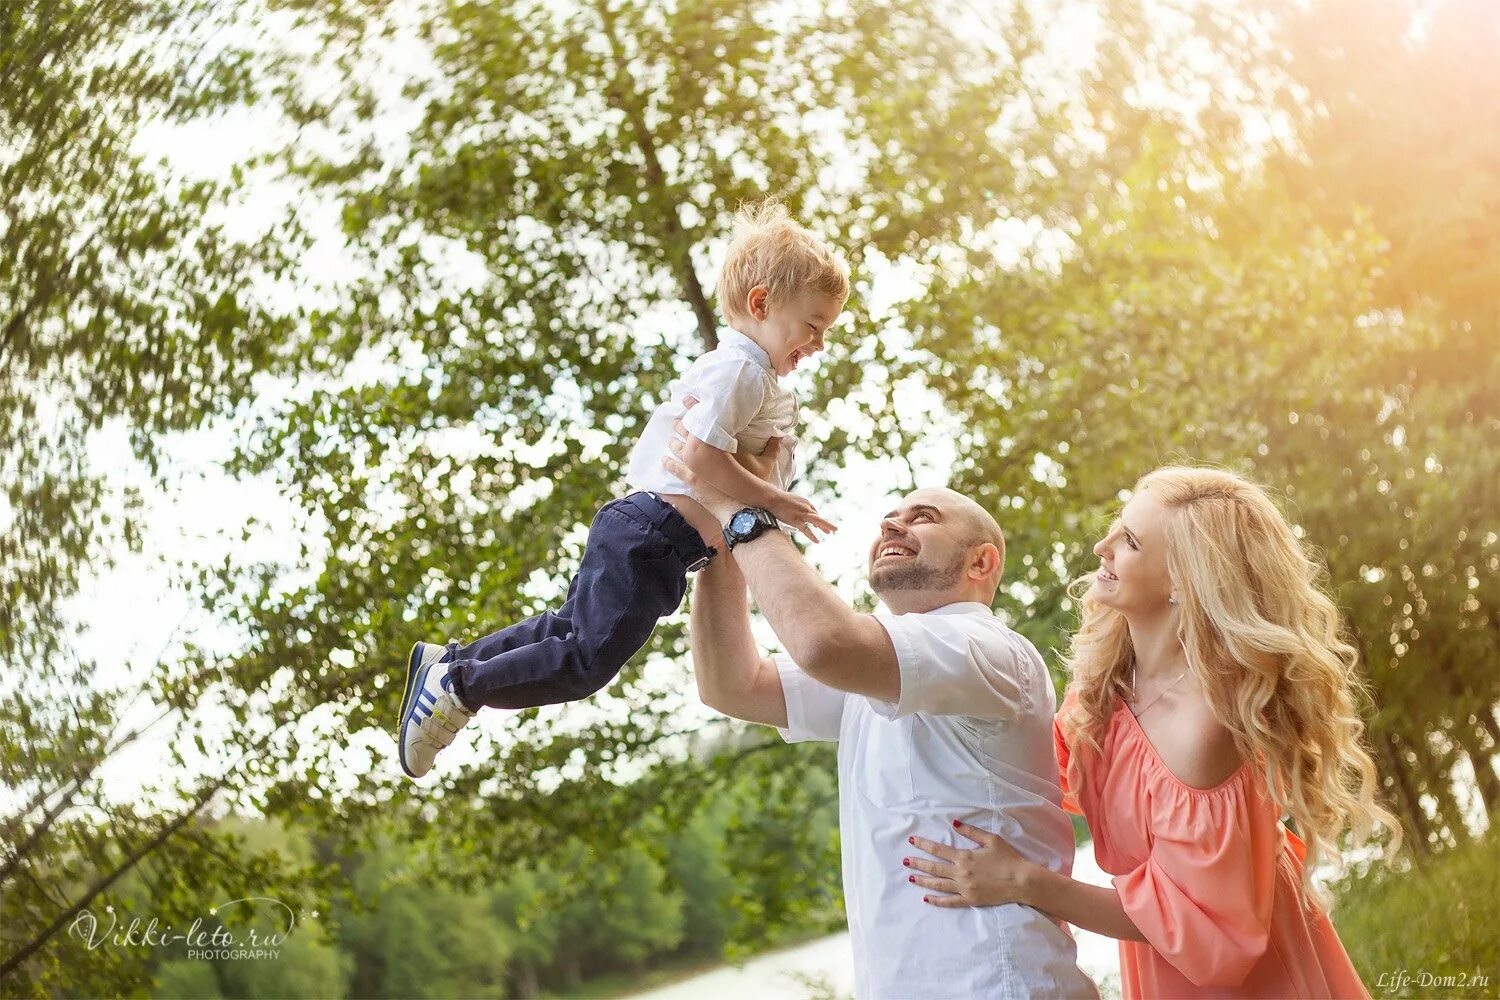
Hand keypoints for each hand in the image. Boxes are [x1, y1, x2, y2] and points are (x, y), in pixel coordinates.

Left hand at [660, 397, 805, 531]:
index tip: (687, 398)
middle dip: (682, 421)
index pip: (704, 419)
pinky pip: (675, 468)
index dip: (695, 407)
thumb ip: (773, 447)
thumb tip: (782, 435)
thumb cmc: (754, 483)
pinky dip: (668, 462)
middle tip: (677, 413)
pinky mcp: (692, 479)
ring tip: (671, 431)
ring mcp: (696, 465)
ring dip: (674, 438)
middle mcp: (706, 450)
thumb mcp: (767, 463)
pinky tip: (662, 459)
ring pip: (679, 446)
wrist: (743, 504)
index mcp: (722, 442)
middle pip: (688, 430)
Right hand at [766, 490, 837, 543]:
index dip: (816, 519)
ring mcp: (802, 514)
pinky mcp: (796, 520)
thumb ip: (798, 505)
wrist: (773, 498)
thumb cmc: (780, 499)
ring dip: (825, 527)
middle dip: (827, 524)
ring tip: (831, 533)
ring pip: (817, 521)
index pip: (814, 512)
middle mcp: (806, 507)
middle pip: (818, 517)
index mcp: (806, 502)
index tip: (818, 526)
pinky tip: (817, 541)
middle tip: (835, 529)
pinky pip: (806, 530)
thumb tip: (799, 511)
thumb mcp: (792, 500)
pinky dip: (812, 536)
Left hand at [903, 820, 1036, 907]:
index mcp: (964, 856)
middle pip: (934, 868)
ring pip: (938, 884)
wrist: (1020, 881)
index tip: (912, 841)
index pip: (938, 849)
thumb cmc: (1007, 858)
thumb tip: (954, 823)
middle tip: (904, 861)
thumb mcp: (991, 839)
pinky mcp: (970, 900)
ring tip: (910, 877)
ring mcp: (964, 888)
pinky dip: (937, 900)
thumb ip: (971, 831)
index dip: (924, 845)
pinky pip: (950, 901)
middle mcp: (961, 873)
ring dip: (923, 881)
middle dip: (917, 863)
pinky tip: (926, 898)